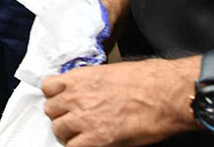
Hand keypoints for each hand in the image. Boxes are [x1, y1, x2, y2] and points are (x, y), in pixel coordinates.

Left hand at [41, 59, 196, 146]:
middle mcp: (76, 96)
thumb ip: (90, 84)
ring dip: (68, 134)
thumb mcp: (109, 73)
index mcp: (79, 78)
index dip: (56, 96)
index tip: (63, 102)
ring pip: (58, 130)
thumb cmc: (146, 80)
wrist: (164, 94)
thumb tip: (86, 93)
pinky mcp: (97, 139)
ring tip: (83, 136)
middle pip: (50, 110)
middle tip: (75, 121)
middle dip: (61, 116)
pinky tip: (92, 144)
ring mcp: (84, 118)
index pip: (48, 87)